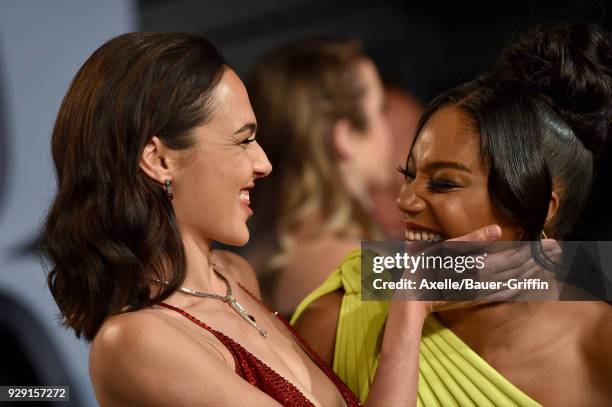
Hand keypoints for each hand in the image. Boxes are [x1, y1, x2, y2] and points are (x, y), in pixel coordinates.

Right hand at [393, 225, 560, 316]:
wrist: (414, 298)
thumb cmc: (425, 269)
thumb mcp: (445, 248)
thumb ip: (472, 239)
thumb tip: (496, 229)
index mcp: (480, 265)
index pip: (515, 257)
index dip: (534, 250)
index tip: (552, 243)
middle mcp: (485, 280)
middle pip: (519, 268)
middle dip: (539, 258)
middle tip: (558, 250)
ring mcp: (481, 291)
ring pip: (514, 281)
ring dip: (532, 272)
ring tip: (547, 264)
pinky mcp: (475, 298)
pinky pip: (502, 293)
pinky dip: (518, 288)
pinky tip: (525, 285)